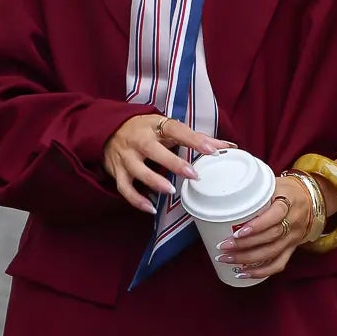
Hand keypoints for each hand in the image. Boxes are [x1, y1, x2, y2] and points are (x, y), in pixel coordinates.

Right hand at [104, 115, 236, 214]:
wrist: (108, 129)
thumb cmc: (146, 130)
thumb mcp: (167, 129)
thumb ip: (196, 138)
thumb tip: (228, 146)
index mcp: (155, 126)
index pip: (176, 130)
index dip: (195, 140)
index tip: (213, 150)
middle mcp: (138, 140)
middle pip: (154, 151)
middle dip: (173, 163)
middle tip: (193, 175)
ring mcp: (126, 157)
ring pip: (138, 171)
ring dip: (154, 182)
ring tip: (171, 191)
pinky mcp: (117, 172)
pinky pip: (125, 188)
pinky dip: (136, 200)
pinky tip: (150, 209)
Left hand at [218, 174, 312, 279]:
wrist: (310, 199)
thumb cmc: (285, 190)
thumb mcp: (274, 184)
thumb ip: (255, 191)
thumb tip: (225, 197)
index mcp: (289, 202)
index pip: (275, 215)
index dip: (257, 226)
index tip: (238, 232)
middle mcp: (293, 223)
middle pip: (270, 237)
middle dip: (244, 245)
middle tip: (223, 246)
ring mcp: (293, 238)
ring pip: (272, 253)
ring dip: (247, 259)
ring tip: (227, 259)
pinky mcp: (291, 248)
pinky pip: (278, 264)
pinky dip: (261, 272)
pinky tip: (244, 273)